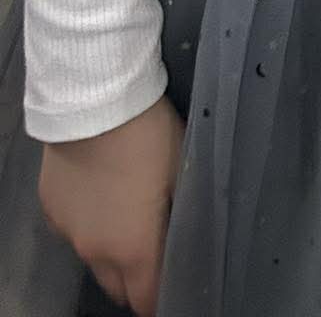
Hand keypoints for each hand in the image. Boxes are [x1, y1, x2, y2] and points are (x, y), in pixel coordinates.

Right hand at [39, 97, 184, 314]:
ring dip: (112, 252)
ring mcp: (69, 233)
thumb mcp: (182, 169)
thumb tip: (189, 237)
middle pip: (117, 287)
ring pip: (94, 260)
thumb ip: (183, 213)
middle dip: (137, 281)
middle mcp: (96, 251)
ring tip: (130, 217)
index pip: (146, 299)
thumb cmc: (147, 137)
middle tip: (155, 256)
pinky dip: (91, 224)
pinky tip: (105, 194)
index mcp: (134, 248)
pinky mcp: (52, 211)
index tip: (174, 286)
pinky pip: (75, 231)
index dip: (161, 298)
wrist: (94, 103)